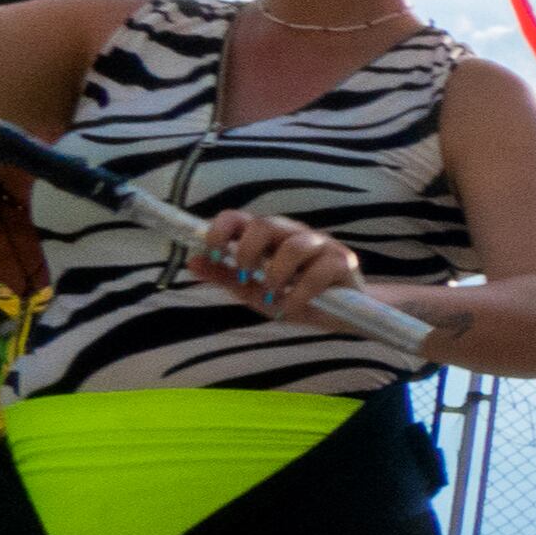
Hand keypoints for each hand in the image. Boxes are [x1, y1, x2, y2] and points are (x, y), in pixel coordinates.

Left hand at [194, 207, 363, 320]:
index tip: (213, 255)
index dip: (219, 231)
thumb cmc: (295, 297)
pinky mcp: (343, 261)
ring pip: (294, 245)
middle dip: (248, 252)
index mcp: (267, 237)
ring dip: (276, 275)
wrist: (342, 316)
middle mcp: (293, 234)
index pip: (238, 218)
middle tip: (247, 277)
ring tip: (273, 295)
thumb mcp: (254, 291)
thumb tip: (192, 261)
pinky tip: (294, 306)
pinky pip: (319, 271)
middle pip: (265, 224)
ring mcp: (321, 244)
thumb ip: (226, 277)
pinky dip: (300, 293)